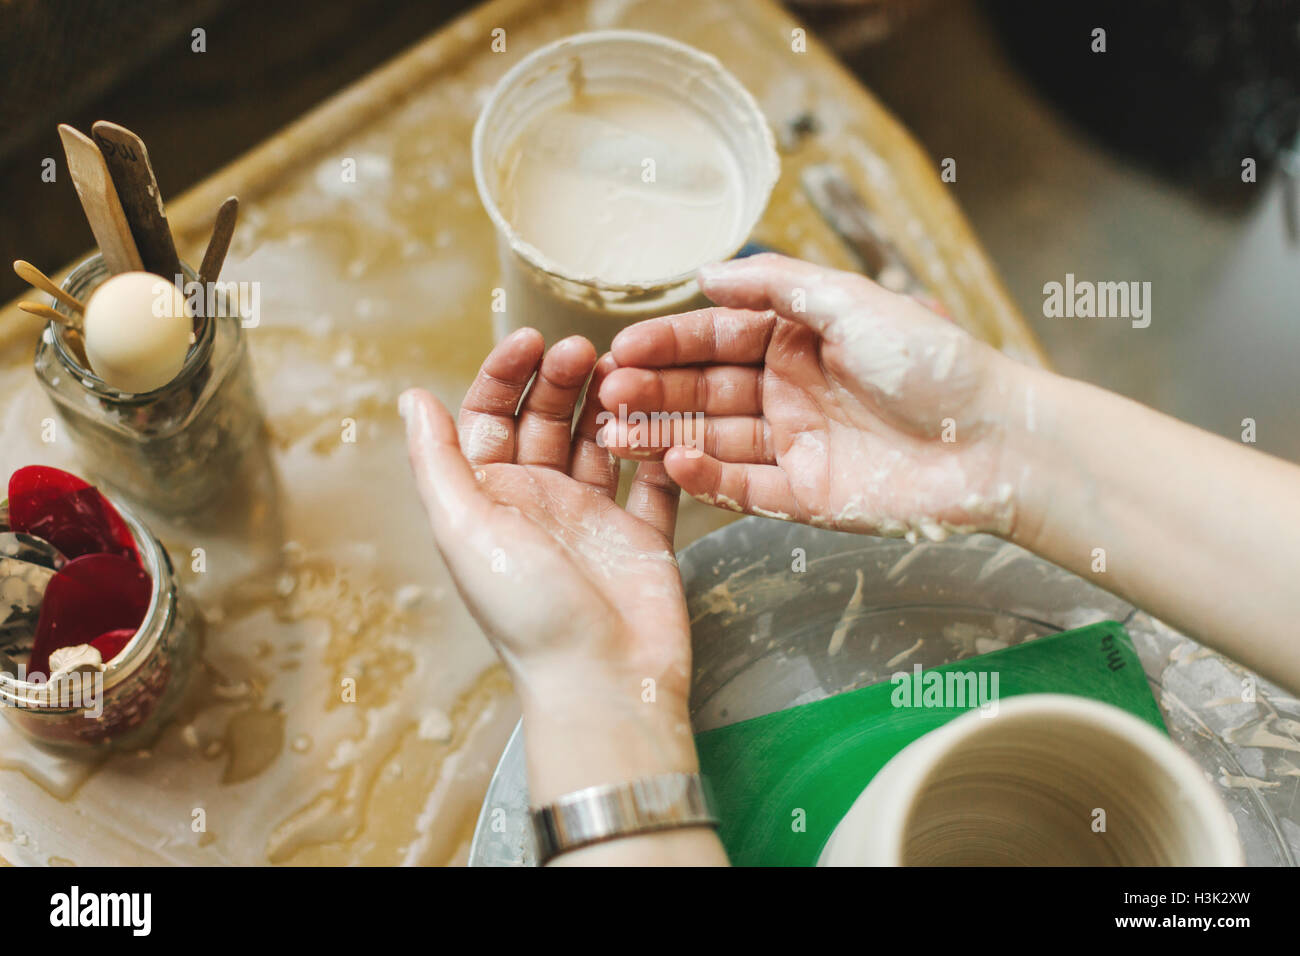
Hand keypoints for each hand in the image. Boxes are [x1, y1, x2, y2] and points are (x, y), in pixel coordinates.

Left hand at [401, 330, 704, 807]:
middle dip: (561, 380)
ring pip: (599, 439)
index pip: (489, 416)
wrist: (604, 678)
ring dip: (608, 403)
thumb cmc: (528, 611)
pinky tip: (659, 417)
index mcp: (489, 497)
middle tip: (586, 351)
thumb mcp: (465, 528)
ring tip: (624, 374)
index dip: (505, 374)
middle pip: (547, 419)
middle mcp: (538, 501)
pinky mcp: (643, 535)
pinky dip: (655, 448)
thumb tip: (411, 396)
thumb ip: (438, 461)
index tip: (533, 340)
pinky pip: (651, 478)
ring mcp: (592, 516)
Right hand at [598, 253, 1023, 541]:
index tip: (619, 349)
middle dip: (653, 390)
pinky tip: (672, 464)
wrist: (994, 440)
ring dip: (663, 435)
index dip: (667, 344)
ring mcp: (796, 445)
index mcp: (799, 341)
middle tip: (605, 393)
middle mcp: (790, 391)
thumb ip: (777, 284)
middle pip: (704, 390)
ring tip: (614, 433)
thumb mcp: (852, 301)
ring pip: (713, 440)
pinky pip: (745, 487)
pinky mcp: (806, 496)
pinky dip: (707, 478)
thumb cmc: (934, 363)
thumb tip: (706, 272)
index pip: (716, 339)